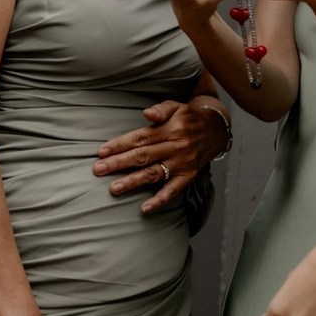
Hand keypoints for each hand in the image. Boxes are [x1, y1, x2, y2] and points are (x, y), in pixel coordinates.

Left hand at [94, 98, 222, 212]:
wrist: (217, 130)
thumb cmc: (189, 118)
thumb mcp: (176, 107)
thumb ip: (160, 109)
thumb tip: (146, 113)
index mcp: (169, 129)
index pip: (140, 138)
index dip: (120, 145)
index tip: (101, 152)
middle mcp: (175, 147)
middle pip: (143, 156)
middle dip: (118, 163)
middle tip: (98, 170)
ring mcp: (182, 163)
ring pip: (154, 173)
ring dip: (133, 182)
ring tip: (114, 189)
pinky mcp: (188, 176)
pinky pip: (173, 190)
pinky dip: (159, 200)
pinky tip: (145, 208)